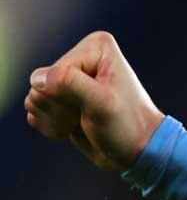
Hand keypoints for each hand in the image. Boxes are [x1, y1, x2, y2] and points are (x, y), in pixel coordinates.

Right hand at [23, 31, 165, 171]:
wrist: (137, 152)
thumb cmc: (127, 125)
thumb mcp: (102, 102)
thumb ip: (68, 82)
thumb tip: (37, 78)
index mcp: (96, 47)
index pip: (55, 72)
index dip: (68, 96)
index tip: (94, 106)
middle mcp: (81, 58)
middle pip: (41, 84)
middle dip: (60, 108)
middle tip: (87, 116)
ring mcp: (69, 80)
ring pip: (35, 98)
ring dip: (54, 118)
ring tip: (80, 122)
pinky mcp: (62, 100)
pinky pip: (35, 110)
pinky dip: (50, 125)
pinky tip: (71, 128)